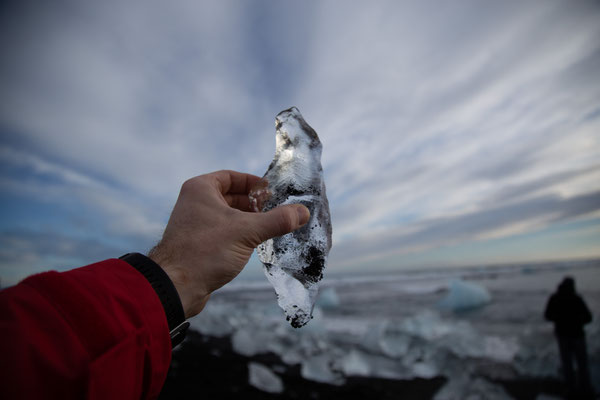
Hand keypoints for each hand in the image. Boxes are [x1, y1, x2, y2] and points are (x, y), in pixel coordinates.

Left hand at [148, 170, 309, 317]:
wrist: (175, 286)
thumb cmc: (206, 251)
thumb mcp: (247, 231)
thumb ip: (277, 220)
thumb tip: (303, 212)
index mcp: (201, 189)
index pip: (231, 177)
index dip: (253, 183)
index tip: (271, 191)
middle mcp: (195, 203)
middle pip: (230, 196)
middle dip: (254, 204)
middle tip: (275, 210)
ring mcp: (194, 224)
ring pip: (227, 216)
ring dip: (247, 220)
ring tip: (268, 228)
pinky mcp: (196, 243)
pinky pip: (222, 232)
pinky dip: (238, 234)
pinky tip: (252, 244)